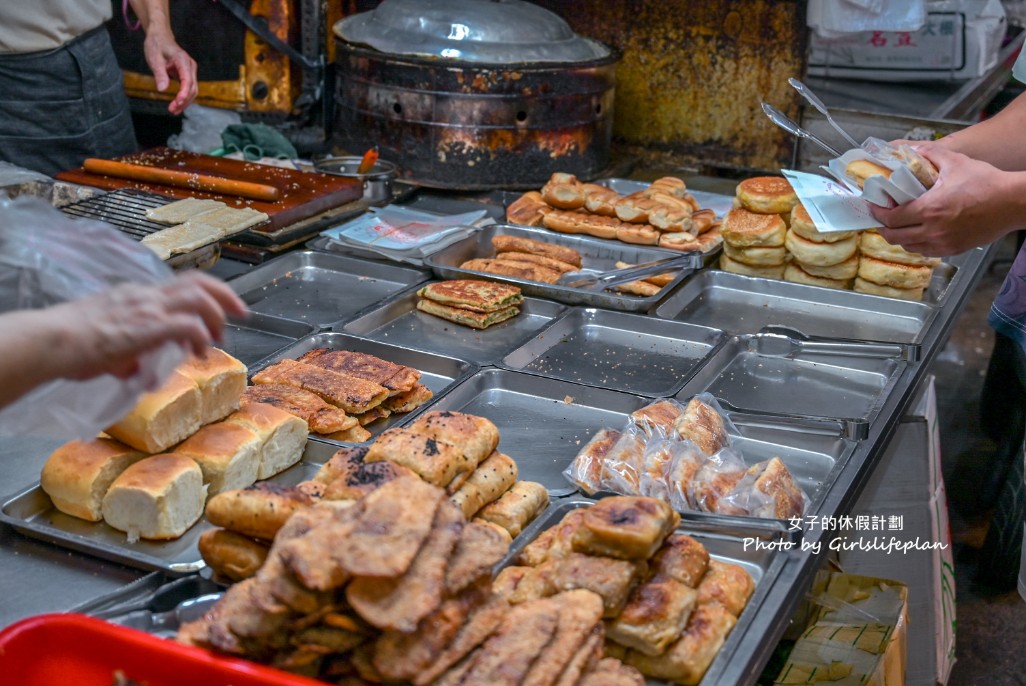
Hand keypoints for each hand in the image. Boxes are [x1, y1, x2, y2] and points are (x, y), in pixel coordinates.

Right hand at [55, 271, 246, 380]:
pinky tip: (201, 353)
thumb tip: (134, 368)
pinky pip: (188, 324)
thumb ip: (126, 353)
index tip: (219, 312)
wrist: (52, 341)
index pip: (179, 285)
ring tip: (220, 338)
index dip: (205, 296)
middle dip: (225, 296)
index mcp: (136, 295)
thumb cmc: (70, 345)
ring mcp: (147, 308)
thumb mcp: (105, 344)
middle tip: (241, 314)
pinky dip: (201, 337)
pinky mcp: (148, 326)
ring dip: (216, 316)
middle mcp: (146, 295)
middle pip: (197, 282)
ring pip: (198, 297)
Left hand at [142, 28, 197, 114]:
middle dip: (184, 101)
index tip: (177, 102)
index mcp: (183, 60)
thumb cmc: (157, 45)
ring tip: (173, 110)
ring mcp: (190, 71)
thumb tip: (162, 89)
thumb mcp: (154, 59)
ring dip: (184, 102)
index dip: (183, 93)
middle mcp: (190, 66)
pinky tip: (176, 104)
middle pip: (192, 88)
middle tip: (172, 110)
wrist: (160, 37)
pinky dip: (183, 98)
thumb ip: (160, 74)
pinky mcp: (187, 75)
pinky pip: (189, 88)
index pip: (187, 80)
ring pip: (193, 90)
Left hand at [870, 146, 1025, 256]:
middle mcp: (933, 230)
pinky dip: (917, 244)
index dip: (877, 213)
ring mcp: (943, 243)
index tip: (873, 206)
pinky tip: (918, 233)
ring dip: (899, 237)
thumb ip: (930, 154)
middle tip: (881, 218)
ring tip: (898, 225)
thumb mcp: (955, 162)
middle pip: (894, 237)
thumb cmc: (987, 181)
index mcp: (930, 209)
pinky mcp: (953, 250)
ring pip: (909, 247)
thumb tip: (911, 149)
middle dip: (883, 228)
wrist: (1013, 202)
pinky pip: (926, 251)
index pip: (891, 218)